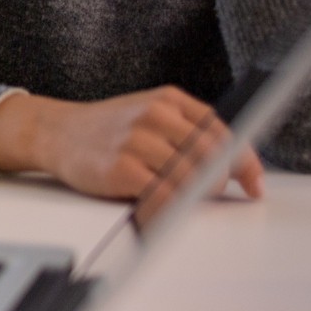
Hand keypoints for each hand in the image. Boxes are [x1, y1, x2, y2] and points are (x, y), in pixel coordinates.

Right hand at [0, 87, 263, 222]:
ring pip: (191, 176)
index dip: (244, 160)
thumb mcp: (148, 113)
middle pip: (211, 154)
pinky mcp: (121, 168)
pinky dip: (172, 208)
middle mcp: (155, 115)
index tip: (254, 183)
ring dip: (197, 196)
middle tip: (215, 194)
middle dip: (221, 180)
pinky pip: (163, 195)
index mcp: (168, 100)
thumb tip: (232, 165)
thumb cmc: (108, 129)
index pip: (222, 130)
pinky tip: (166, 210)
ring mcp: (137, 141)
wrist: (55, 132)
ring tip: (186, 201)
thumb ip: (186, 130)